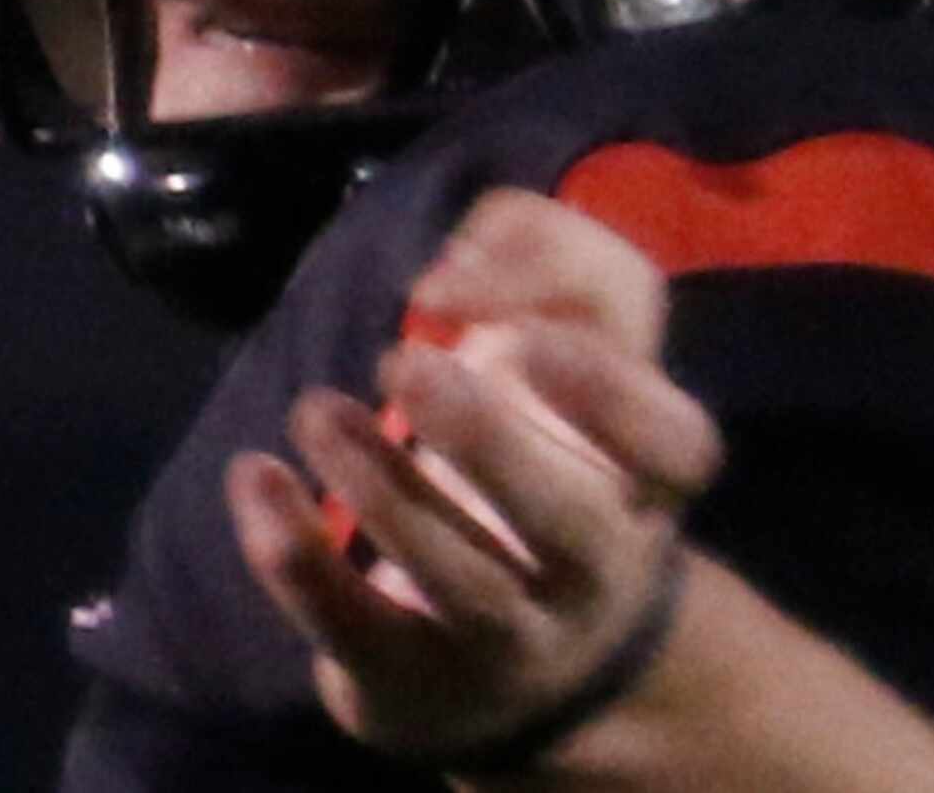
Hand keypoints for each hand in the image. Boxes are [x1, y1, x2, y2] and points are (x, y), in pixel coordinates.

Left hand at [227, 191, 722, 763]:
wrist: (522, 664)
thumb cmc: (539, 464)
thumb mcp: (570, 373)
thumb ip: (544, 276)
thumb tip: (464, 251)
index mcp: (650, 483)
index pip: (677, 445)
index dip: (611, 395)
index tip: (526, 339)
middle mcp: (599, 568)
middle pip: (570, 523)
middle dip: (489, 442)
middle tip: (404, 363)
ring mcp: (514, 640)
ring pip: (459, 579)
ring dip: (377, 483)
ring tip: (314, 408)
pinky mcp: (418, 683)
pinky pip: (355, 626)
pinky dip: (294, 554)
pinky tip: (256, 476)